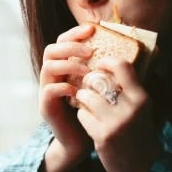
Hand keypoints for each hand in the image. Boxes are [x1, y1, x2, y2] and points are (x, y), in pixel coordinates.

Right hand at [38, 24, 95, 171]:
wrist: (82, 143)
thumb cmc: (95, 114)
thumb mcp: (101, 87)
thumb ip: (104, 71)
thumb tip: (125, 52)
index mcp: (64, 68)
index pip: (63, 42)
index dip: (75, 33)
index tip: (92, 29)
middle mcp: (52, 77)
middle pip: (51, 50)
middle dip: (71, 46)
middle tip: (90, 51)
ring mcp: (46, 91)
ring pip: (48, 67)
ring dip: (69, 65)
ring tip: (87, 71)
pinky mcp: (46, 107)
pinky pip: (49, 90)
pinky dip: (63, 87)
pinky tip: (78, 91)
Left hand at [74, 56, 161, 171]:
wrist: (143, 169)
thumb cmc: (140, 135)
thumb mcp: (143, 110)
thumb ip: (131, 90)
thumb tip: (114, 65)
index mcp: (142, 98)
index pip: (123, 66)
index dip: (107, 61)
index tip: (100, 64)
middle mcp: (130, 109)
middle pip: (98, 81)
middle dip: (89, 82)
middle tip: (87, 85)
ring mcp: (115, 123)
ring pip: (86, 98)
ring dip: (83, 99)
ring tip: (86, 102)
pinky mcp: (102, 137)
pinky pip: (83, 116)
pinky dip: (82, 116)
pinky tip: (88, 120)